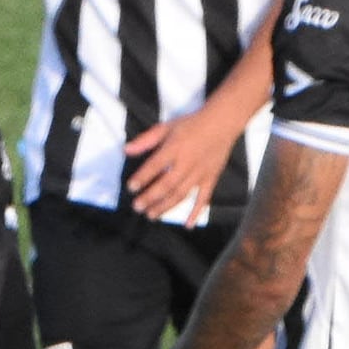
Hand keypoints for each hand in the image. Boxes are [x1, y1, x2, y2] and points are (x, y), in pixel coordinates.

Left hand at [118, 102, 243, 223]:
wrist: (222, 124)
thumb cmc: (191, 124)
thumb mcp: (166, 127)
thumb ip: (146, 140)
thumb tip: (126, 150)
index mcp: (174, 148)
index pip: (154, 165)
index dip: (142, 177)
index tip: (131, 187)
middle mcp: (186, 163)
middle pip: (166, 184)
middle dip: (151, 197)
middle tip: (137, 207)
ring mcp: (200, 173)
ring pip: (181, 194)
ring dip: (166, 206)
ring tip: (151, 215)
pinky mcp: (210, 179)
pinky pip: (204, 199)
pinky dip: (196, 213)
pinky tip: (188, 225)